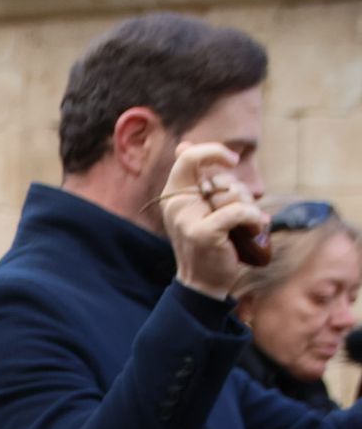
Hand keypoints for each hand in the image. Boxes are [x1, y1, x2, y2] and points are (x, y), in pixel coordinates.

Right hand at [161, 142, 267, 299]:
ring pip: (232, 194)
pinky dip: (254, 219)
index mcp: (173, 194)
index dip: (213, 151)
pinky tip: (255, 229)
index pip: (189, 157)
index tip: (232, 160)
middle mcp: (175, 204)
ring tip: (244, 226)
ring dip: (249, 208)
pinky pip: (239, 212)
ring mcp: (187, 219)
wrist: (204, 282)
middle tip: (240, 213)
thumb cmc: (209, 243)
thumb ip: (196, 179)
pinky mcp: (204, 233)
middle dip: (240, 192)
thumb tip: (184, 145)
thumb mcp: (199, 207)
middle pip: (221, 177)